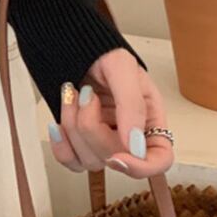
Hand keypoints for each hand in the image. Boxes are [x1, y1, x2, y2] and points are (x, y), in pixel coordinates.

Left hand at [46, 48, 173, 178]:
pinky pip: (70, 161)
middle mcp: (129, 137)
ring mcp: (103, 142)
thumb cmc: (104, 55)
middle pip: (115, 159)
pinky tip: (57, 125)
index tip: (117, 157)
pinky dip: (61, 145)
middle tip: (86, 95)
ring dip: (73, 126)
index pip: (159, 160)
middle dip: (92, 126)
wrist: (74, 49)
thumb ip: (132, 105)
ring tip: (73, 96)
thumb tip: (134, 146)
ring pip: (90, 161)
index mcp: (149, 121)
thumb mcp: (123, 69)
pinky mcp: (80, 143)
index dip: (141, 167)